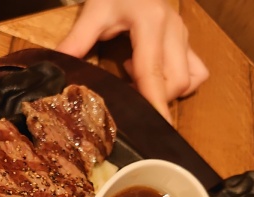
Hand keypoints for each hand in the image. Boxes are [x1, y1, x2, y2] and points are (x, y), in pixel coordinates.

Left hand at [57, 0, 208, 121]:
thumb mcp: (93, 12)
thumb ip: (76, 41)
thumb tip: (57, 69)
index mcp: (150, 23)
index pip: (153, 72)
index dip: (154, 103)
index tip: (156, 127)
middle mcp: (173, 30)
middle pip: (175, 82)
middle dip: (153, 98)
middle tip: (125, 89)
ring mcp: (184, 35)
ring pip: (188, 79)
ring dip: (164, 90)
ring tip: (136, 77)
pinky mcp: (187, 40)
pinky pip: (196, 71)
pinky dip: (179, 82)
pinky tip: (154, 73)